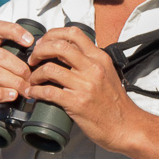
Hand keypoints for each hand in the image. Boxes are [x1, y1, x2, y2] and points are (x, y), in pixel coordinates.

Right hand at [0, 20, 34, 129]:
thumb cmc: (1, 88)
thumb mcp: (9, 70)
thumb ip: (20, 60)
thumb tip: (46, 57)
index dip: (13, 31)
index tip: (30, 41)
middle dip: (19, 67)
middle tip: (33, 79)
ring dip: (14, 81)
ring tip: (27, 90)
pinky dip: (0, 94)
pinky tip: (12, 96)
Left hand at [26, 26, 141, 152]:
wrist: (125, 125)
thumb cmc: (115, 102)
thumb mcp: (107, 73)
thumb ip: (91, 62)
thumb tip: (69, 54)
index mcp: (100, 58)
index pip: (74, 33)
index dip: (53, 34)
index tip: (43, 43)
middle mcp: (93, 68)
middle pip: (59, 46)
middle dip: (39, 50)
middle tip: (33, 59)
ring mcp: (85, 85)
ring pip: (50, 68)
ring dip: (35, 74)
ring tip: (32, 79)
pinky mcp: (77, 103)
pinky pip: (49, 92)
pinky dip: (36, 92)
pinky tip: (33, 94)